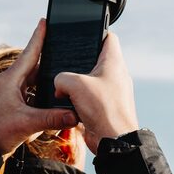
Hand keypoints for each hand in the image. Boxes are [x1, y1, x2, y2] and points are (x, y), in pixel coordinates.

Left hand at [0, 19, 77, 154]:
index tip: (45, 21)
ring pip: (32, 83)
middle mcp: (9, 84)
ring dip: (46, 82)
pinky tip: (52, 101)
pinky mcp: (11, 106)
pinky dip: (41, 97)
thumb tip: (75, 115)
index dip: (39, 37)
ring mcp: (9, 95)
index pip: (29, 54)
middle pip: (34, 67)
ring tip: (62, 79)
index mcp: (11, 80)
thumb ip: (52, 118)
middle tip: (64, 52)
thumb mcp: (27, 124)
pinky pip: (30, 96)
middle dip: (49, 61)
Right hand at [53, 32, 138, 152]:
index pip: (109, 38)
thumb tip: (59, 85)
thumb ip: (61, 78)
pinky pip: (88, 98)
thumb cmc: (103, 108)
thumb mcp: (74, 84)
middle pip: (94, 60)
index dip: (95, 32)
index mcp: (114, 62)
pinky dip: (78, 100)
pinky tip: (67, 103)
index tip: (81, 34)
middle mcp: (115, 75)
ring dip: (76, 85)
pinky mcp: (104, 107)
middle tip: (64, 64)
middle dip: (78, 63)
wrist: (113, 140)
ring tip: (63, 87)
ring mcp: (110, 92)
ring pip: (89, 81)